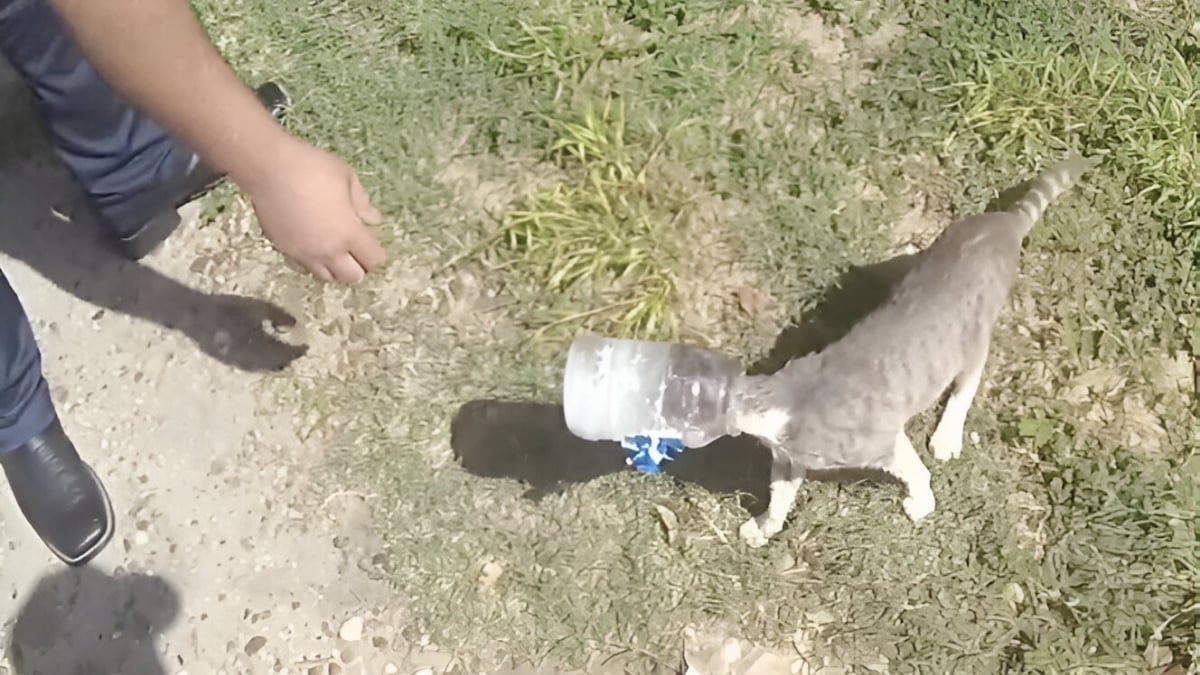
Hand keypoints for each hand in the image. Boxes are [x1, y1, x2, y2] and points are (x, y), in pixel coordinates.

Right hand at [244, 137, 386, 282]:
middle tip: (355, 250)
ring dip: (335, 268)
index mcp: (348, 233)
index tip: (371, 243)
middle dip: (358, 267)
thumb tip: (372, 220)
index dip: (376, 255)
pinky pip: (303, 267)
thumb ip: (362, 203)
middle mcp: (328, 251)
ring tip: (334, 250)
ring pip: (326, 277)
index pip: (372, 260)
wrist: (268, 169)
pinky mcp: (284, 250)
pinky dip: (312, 262)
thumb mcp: (347, 177)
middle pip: (352, 277)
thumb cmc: (312, 168)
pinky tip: (312, 245)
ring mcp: (304, 254)